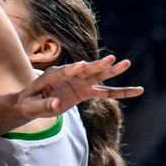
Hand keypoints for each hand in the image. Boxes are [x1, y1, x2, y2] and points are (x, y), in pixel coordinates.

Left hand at [16, 55, 143, 118]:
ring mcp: (78, 82)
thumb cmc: (29, 103)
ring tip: (126, 63)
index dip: (73, 69)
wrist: (31, 104)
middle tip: (112, 58)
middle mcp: (69, 75)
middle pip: (85, 69)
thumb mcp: (32, 106)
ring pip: (98, 76)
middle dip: (98, 64)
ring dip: (112, 70)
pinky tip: (136, 90)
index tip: (83, 65)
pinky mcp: (85, 91)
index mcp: (52, 75)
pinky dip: (119, 92)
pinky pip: (105, 92)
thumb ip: (45, 105)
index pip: (64, 71)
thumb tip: (57, 104)